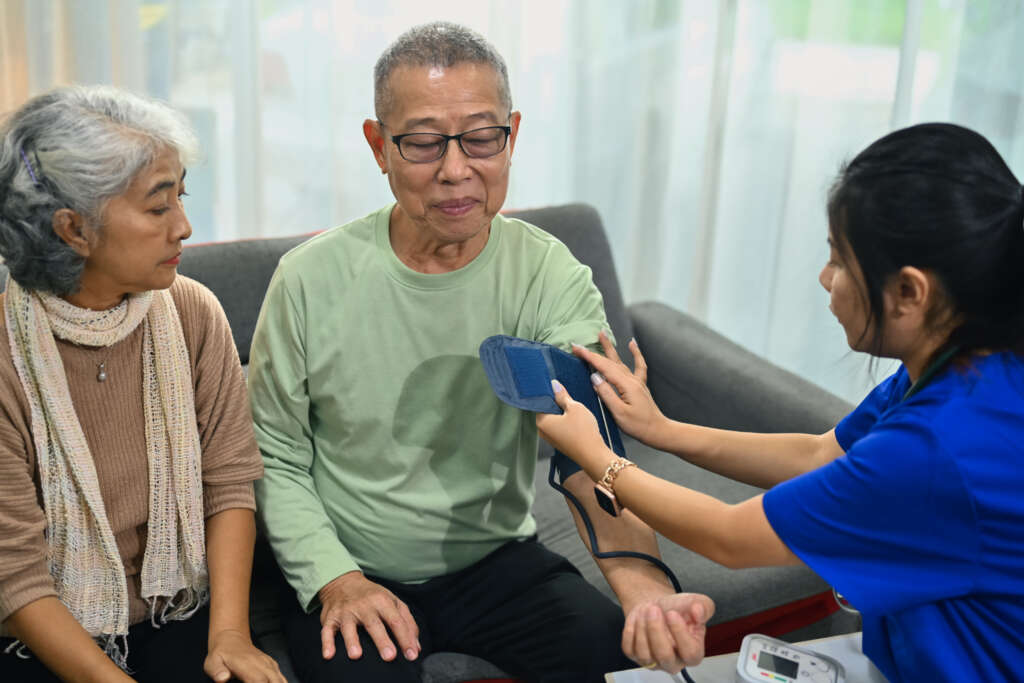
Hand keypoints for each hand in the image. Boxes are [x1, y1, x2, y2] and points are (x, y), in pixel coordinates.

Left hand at [204, 629, 285, 682]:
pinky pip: (282, 677)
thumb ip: (216, 671)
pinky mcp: (272, 665)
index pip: (258, 680)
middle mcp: (261, 663)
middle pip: (274, 681)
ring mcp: (268, 663)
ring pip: (280, 679)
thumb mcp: (212, 662)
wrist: (231, 639)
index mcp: (246, 664)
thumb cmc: (221, 654)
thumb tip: (222, 679)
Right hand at [317, 571, 419, 662]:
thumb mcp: (393, 602)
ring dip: (352, 641)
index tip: (411, 655)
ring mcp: (346, 612)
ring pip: (348, 627)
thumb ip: (407, 623)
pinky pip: (326, 630)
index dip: (405, 638)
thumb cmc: (373, 596)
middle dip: (382, 640)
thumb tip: (415, 647)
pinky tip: (328, 655)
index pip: (396, 621)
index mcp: (382, 601)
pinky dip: (327, 643)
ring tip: (356, 656)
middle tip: (390, 657)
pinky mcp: (330, 618)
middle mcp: (364, 606)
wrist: (343, 582)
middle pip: (373, 624)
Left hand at [536, 379, 614, 476]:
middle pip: (546, 410)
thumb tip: (554, 385)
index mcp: (541, 421)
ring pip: (554, 419)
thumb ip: (562, 395)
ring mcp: (550, 438)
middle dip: (557, 404)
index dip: (550, 394)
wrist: (594, 455)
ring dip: (562, 413)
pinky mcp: (559, 442)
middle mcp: (541, 431)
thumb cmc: (583, 432)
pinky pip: (559, 427)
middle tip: (568, 400)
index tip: (558, 389)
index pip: (540, 401)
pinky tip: (576, 421)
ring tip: (574, 412)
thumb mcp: (575, 407)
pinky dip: (566, 422)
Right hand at [571, 332, 667, 447]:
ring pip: (620, 361)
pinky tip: (632, 344)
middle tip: (578, 345)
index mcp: (625, 385)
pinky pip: (638, 365)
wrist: (657, 431)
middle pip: (609, 361)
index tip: (576, 348)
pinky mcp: (639, 385)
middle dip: (593, 352)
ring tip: (601, 335)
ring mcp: (636, 381)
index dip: (588, 356)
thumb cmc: (638, 425)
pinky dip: (635, 353)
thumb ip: (606, 393)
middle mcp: (631, 379)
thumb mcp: (618, 412)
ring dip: (609, 348)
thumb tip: (595, 376)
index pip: (603, 367)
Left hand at [622, 593, 714, 672]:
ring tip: (646, 609)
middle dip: (656, 630)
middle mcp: (673, 661)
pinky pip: (629, 649)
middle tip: (654, 610)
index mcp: (693, 652)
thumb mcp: (695, 602)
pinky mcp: (635, 655)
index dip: (681, 633)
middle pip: (665, 657)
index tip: (672, 613)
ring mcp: (653, 661)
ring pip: (645, 654)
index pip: (690, 653)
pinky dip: (631, 630)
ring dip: (643, 627)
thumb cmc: (677, 609)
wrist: (656, 607)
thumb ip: (703, 606)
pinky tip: (637, 618)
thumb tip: (699, 611)